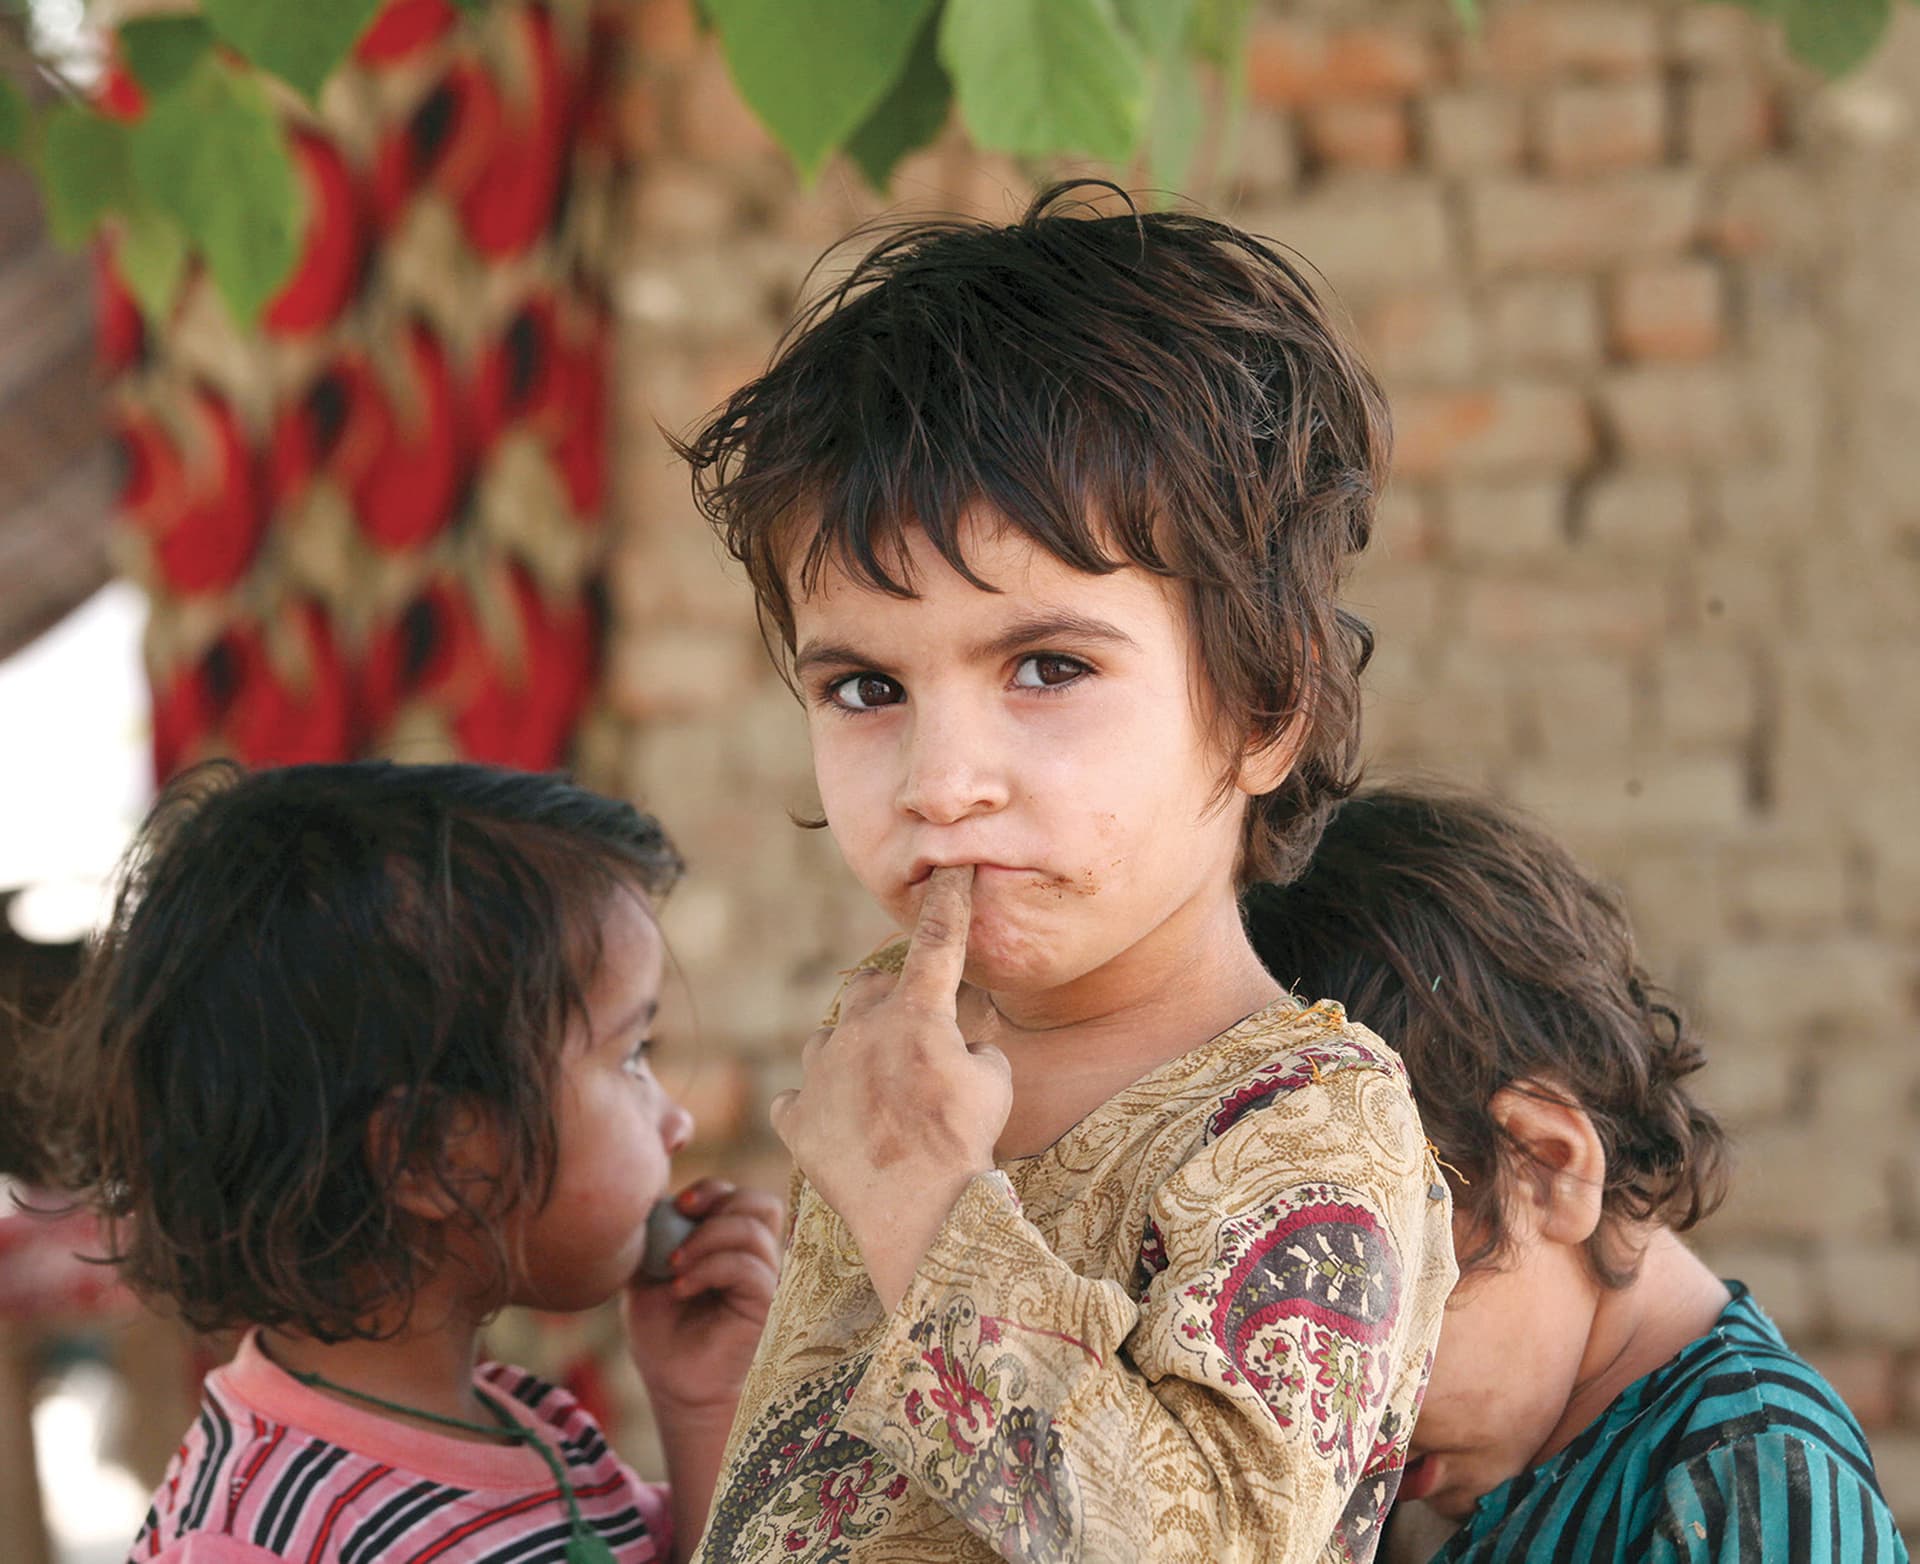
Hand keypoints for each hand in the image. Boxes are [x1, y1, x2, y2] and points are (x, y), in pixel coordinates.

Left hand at [623, 1178, 783, 1419]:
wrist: (675, 1386)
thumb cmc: (663, 1334)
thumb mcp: (647, 1275)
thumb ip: (654, 1236)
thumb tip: (651, 1196)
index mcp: (734, 1247)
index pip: (742, 1198)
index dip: (712, 1190)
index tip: (676, 1204)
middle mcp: (758, 1260)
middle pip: (760, 1203)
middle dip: (717, 1201)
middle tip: (682, 1217)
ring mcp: (766, 1282)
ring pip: (752, 1230)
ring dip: (706, 1238)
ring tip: (675, 1266)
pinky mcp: (766, 1306)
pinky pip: (748, 1268)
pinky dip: (709, 1268)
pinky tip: (681, 1288)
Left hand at [769, 867, 1013, 1311]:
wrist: (918, 1214)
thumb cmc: (967, 1144)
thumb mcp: (996, 1083)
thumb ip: (973, 1046)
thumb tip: (958, 1045)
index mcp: (916, 1012)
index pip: (938, 940)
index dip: (949, 901)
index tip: (953, 867)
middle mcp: (860, 1028)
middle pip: (872, 993)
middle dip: (894, 1010)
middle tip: (917, 1053)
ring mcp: (821, 1071)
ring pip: (830, 1042)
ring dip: (851, 1058)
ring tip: (878, 1103)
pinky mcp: (795, 1115)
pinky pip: (800, 1098)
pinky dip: (819, 1109)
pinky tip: (843, 1132)